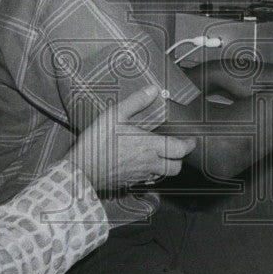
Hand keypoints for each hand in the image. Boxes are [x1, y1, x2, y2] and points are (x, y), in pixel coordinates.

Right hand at [67, 85, 195, 192]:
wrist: (81, 170)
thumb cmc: (97, 142)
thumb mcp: (114, 115)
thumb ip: (136, 102)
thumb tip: (153, 90)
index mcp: (149, 145)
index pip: (180, 149)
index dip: (189, 144)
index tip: (190, 139)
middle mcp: (149, 162)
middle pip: (176, 167)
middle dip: (179, 158)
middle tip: (176, 148)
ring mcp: (140, 175)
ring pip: (163, 175)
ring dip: (166, 166)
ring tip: (160, 155)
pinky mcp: (130, 183)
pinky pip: (148, 180)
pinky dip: (151, 173)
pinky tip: (141, 163)